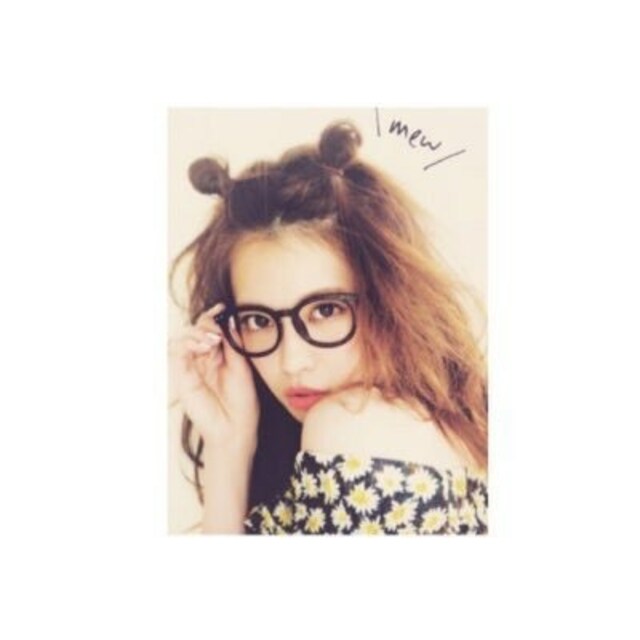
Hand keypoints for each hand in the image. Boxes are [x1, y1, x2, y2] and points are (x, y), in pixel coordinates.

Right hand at [169, 302, 258, 451]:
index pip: (210, 328)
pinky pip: (176, 352)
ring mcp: (191, 367)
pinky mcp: (182, 376)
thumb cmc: (242, 402)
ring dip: (196, 332)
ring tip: (211, 341)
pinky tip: (201, 347)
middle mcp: (203, 358)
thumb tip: (229, 318)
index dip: (214, 315)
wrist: (235, 428)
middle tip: (217, 334)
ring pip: (184, 337)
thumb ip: (233, 343)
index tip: (222, 307)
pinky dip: (187, 344)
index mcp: (219, 354)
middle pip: (196, 328)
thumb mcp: (242, 366)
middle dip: (206, 324)